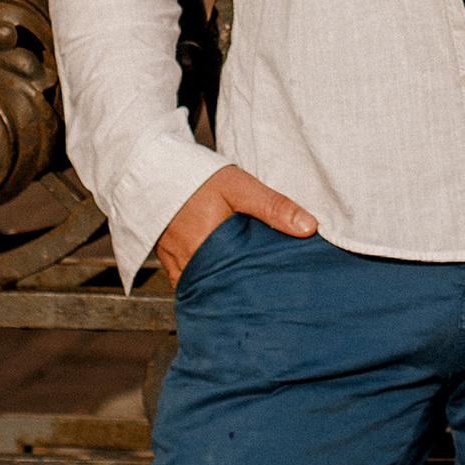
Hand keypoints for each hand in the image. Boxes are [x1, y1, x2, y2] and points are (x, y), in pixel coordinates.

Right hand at [155, 161, 316, 286]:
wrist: (155, 166)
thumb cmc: (197, 177)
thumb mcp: (241, 187)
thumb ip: (273, 207)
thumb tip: (309, 227)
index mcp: (207, 251)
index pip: (237, 285)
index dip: (256, 292)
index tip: (276, 294)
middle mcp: (189, 263)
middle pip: (220, 290)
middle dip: (241, 294)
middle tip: (266, 297)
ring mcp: (176, 263)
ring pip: (203, 287)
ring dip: (221, 289)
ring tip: (246, 292)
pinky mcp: (168, 258)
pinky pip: (187, 281)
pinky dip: (204, 282)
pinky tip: (220, 278)